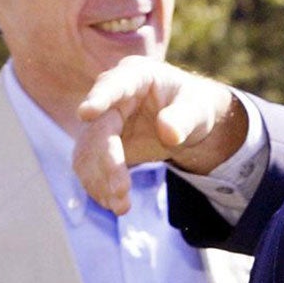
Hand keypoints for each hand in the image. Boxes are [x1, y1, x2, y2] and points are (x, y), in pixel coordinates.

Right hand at [73, 57, 247, 213]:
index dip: (100, 98)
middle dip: (107, 160)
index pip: (114, 84)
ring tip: (121, 206)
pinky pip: (90, 165)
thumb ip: (184, 118)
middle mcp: (112, 96)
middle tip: (122, 190)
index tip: (86, 112)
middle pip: (99, 127)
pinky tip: (114, 204)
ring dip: (100, 180)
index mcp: (136, 76)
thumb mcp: (197, 109)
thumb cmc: (193, 106)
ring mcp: (103, 120)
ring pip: (88, 150)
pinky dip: (99, 186)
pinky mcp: (101, 143)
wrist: (187, 121)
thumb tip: (168, 133)